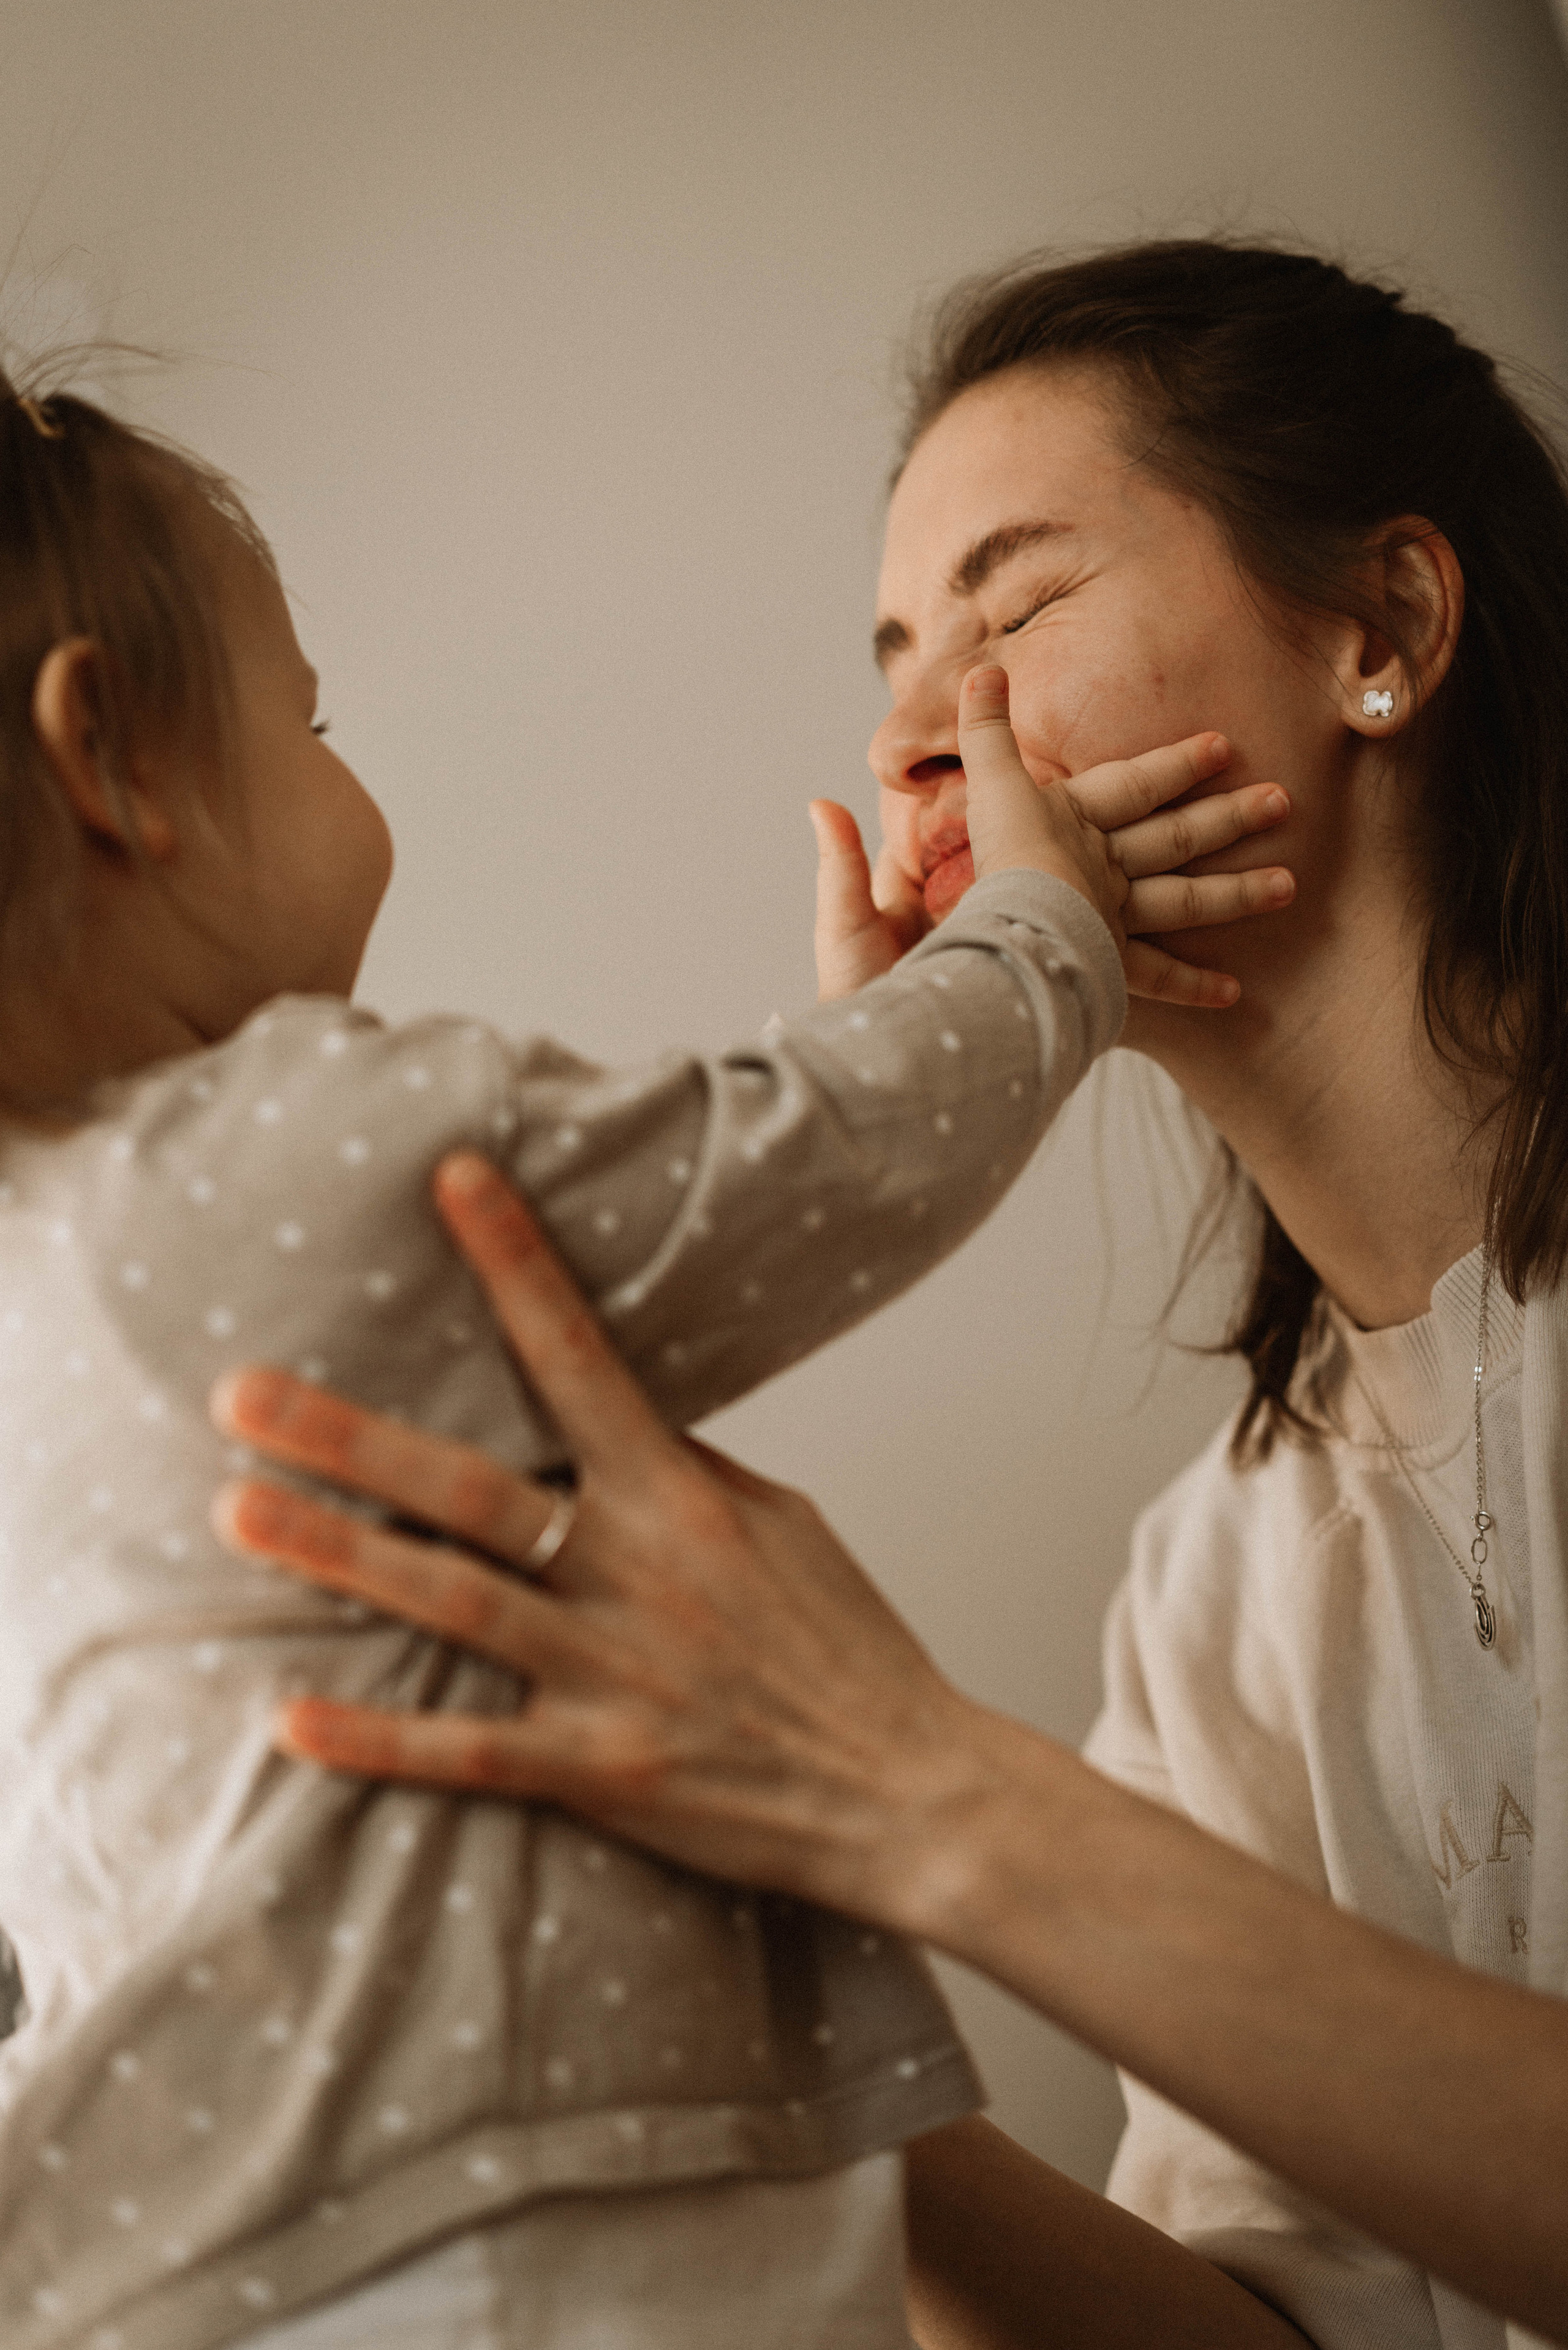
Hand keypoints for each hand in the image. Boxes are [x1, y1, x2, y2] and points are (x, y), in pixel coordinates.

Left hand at [210, 1155, 979, 1932]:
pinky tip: (290, 1720)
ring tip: (237, 1510)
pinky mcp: (604, 1772)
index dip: (515, 1263)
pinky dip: (379, 1742)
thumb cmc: (842, 1646)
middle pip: (473, 1488)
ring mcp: (615, 1675)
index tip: (452, 1181)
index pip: (582, 1356)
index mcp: (681, 1496)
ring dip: (339, 1557)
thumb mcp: (778, 1525)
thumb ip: (680, 1469)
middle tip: (239, 1390)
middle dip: (351, 1437)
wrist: (907, 1788)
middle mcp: (639, 1572)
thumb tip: (600, 1419)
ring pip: (453, 1604)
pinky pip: (472, 1755)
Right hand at [813, 667, 1293, 1007]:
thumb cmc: (1000, 857)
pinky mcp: (1112, 964)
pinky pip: (1158, 976)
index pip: (1137, 784)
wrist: (1013, 929)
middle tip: (1283, 802)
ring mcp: (1114, 915)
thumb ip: (985, 732)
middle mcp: (1105, 864)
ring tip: (1289, 885)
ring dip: (1238, 893)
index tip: (1224, 747)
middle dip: (1229, 818)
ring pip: (1185, 901)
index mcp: (1077, 820)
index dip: (1178, 764)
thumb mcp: (988, 784)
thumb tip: (983, 669)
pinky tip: (1234, 994)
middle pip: (1176, 837)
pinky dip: (1194, 986)